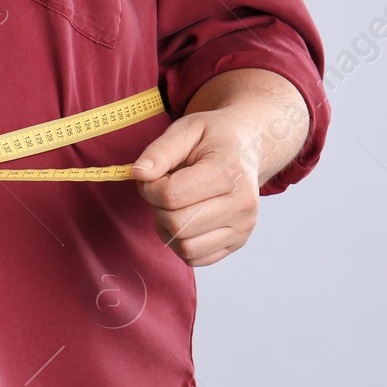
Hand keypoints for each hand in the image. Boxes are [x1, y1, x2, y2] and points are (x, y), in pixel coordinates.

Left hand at [127, 109, 263, 266]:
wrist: (248, 146)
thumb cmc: (214, 137)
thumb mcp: (186, 128)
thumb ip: (160, 150)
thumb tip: (138, 174)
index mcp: (230, 171)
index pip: (172, 195)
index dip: (149, 187)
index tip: (153, 175)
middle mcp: (242, 204)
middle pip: (177, 224)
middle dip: (156, 207)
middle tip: (161, 189)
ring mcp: (243, 227)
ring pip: (185, 246)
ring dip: (166, 228)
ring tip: (172, 204)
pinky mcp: (237, 242)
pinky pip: (195, 258)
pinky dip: (179, 242)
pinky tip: (182, 219)